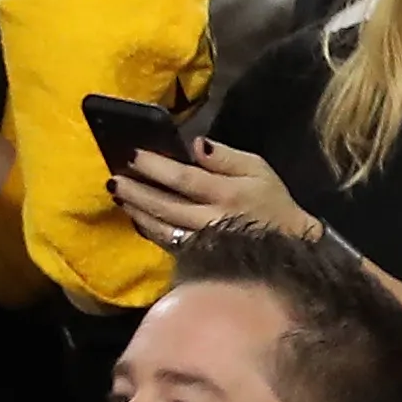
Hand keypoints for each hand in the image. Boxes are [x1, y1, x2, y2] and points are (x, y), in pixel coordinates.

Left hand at [110, 138, 314, 246]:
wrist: (287, 246)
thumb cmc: (272, 202)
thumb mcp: (259, 170)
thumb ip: (226, 157)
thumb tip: (196, 145)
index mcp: (227, 194)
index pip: (183, 178)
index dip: (156, 167)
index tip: (134, 154)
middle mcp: (210, 219)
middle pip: (164, 204)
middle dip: (136, 190)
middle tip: (114, 178)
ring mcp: (200, 242)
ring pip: (159, 226)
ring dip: (136, 210)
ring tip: (119, 195)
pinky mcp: (195, 257)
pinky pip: (165, 242)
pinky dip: (147, 229)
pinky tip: (136, 217)